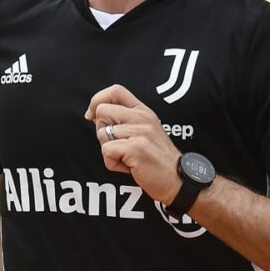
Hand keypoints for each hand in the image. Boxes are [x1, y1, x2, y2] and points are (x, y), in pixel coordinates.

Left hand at [84, 84, 181, 204]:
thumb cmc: (157, 158)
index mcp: (143, 110)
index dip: (97, 100)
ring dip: (109, 151)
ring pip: (101, 134)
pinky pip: (106, 151)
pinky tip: (128, 167)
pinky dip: (112, 163)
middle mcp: (142, 117)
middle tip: (118, 145)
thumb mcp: (145, 130)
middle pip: (102, 111)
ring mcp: (139, 132)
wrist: (177, 179)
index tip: (92, 115)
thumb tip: (94, 114)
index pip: (115, 90)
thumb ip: (125, 120)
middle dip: (101, 131)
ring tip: (127, 158)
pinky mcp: (135, 147)